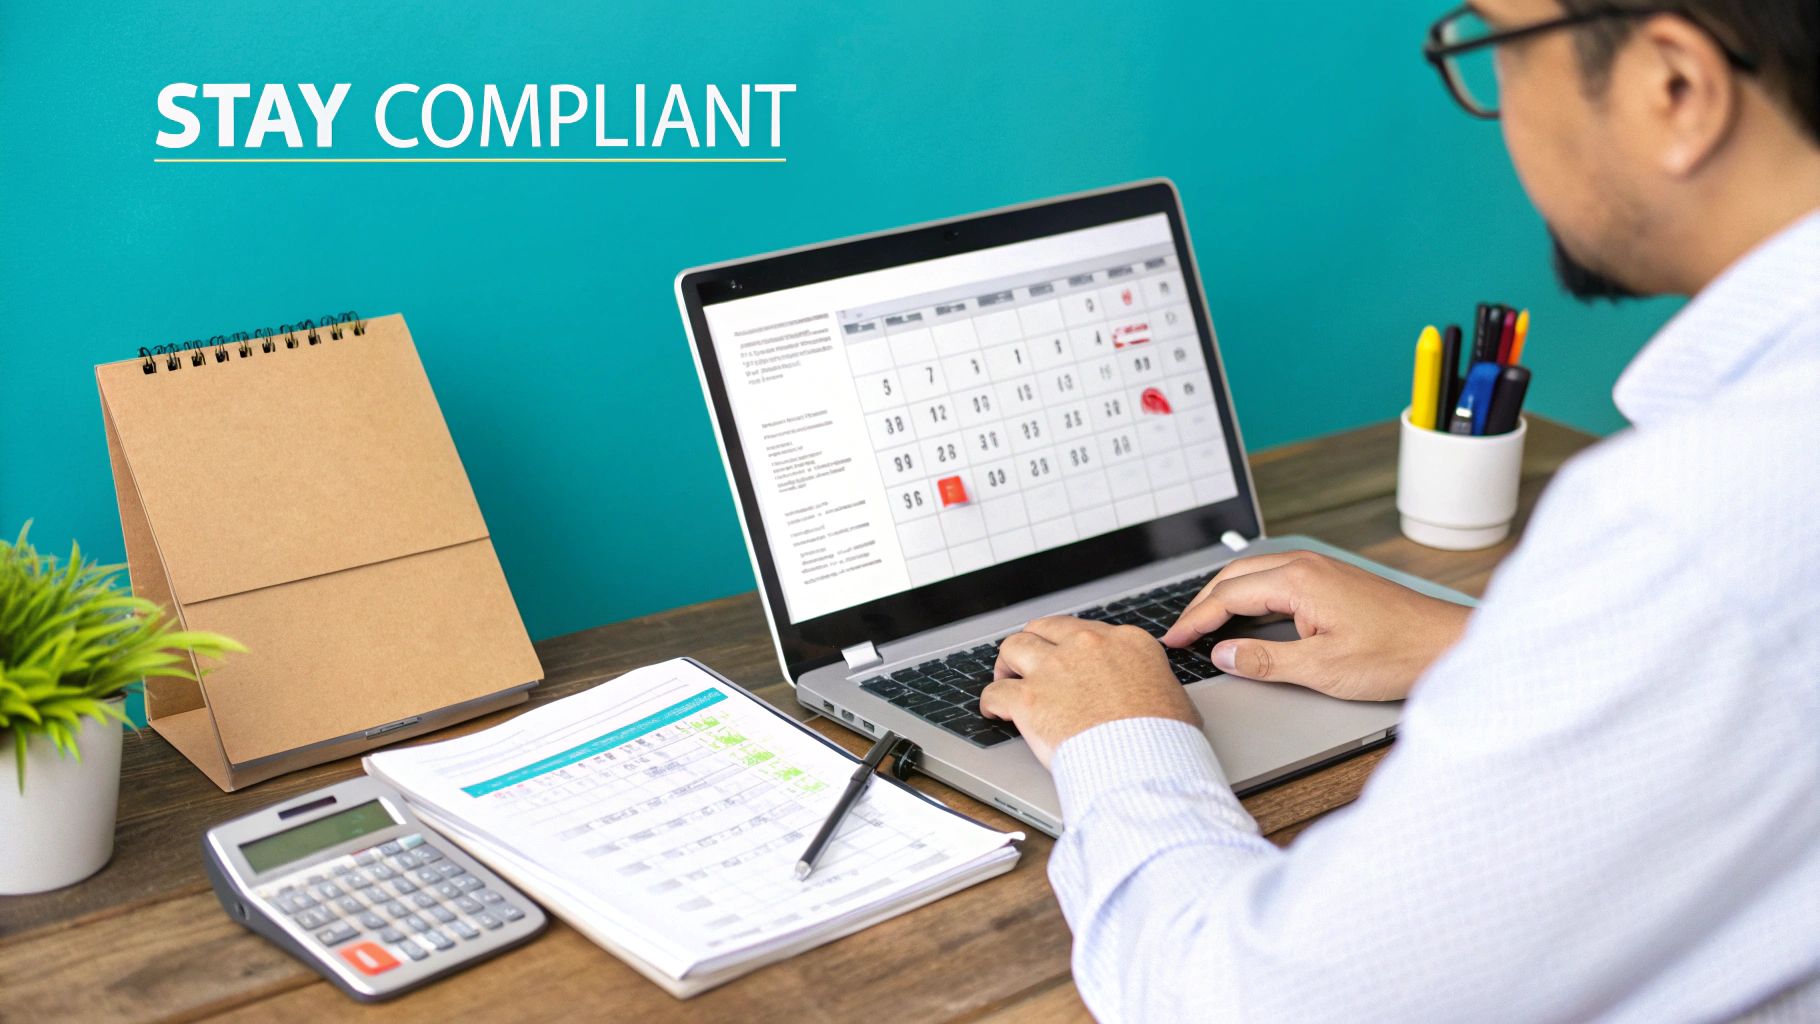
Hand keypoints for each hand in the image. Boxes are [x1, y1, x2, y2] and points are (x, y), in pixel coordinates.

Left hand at [980, 616, 1199, 769]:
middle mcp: (1086, 646)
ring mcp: (1055, 669)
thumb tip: (1155, 693)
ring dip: (1007, 664)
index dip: (1069, 646)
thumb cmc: (1164, 738)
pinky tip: (993, 711)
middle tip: (1028, 662)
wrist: (1144, 762)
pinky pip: (996, 692)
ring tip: (1005, 678)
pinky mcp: (1030, 699)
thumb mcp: (1174, 697)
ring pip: (1013, 647)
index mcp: (1125, 642)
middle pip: (1045, 628)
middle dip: (1034, 643)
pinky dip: (991, 702)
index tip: (1065, 658)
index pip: (1084, 630)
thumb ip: (1153, 683)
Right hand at [1161, 551, 1470, 701]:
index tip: (1172, 640)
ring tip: (1204, 624)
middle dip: (1202, 604)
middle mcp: (1306, 565)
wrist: (1446, 643)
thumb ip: (1265, 661)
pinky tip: (1247, 616)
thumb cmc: (1396, 654)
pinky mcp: (1333, 580)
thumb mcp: (1323, 668)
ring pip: (1255, 575)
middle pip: (1235, 577)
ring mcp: (1321, 569)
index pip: (1228, 596)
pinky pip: (1276, 580)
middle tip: (1180, 633)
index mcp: (1298, 580)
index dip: (1194, 620)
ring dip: (1225, 597)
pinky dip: (1250, 596)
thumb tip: (1223, 655)